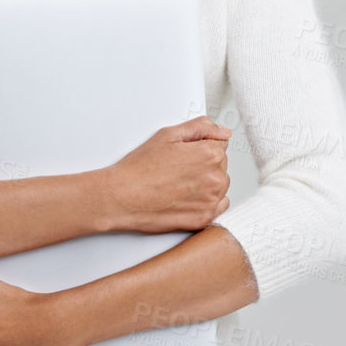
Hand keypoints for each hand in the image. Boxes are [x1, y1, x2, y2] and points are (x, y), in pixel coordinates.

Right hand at [104, 116, 231, 232]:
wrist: (122, 197)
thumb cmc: (140, 167)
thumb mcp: (169, 134)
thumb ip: (202, 127)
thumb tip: (223, 132)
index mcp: (210, 154)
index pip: (221, 144)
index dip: (200, 147)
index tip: (185, 154)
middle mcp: (215, 178)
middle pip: (221, 165)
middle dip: (204, 164)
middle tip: (177, 169)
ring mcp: (211, 200)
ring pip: (220, 185)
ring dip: (207, 183)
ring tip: (180, 183)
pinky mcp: (204, 218)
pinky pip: (219, 206)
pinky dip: (207, 202)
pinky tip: (188, 197)